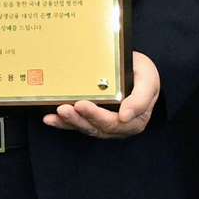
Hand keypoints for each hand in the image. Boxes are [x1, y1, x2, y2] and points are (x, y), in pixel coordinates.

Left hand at [47, 52, 164, 139]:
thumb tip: (125, 116)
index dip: (96, 115)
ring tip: (56, 113)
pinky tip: (50, 118)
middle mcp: (120, 126)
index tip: (82, 105)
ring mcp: (106, 124)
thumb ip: (141, 98)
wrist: (136, 70)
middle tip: (63, 108)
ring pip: (86, 128)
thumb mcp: (148, 81)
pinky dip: (63, 123)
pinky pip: (78, 125)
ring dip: (69, 122)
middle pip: (97, 127)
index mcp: (135, 119)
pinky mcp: (93, 120)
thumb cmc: (142, 74)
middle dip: (78, 119)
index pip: (113, 122)